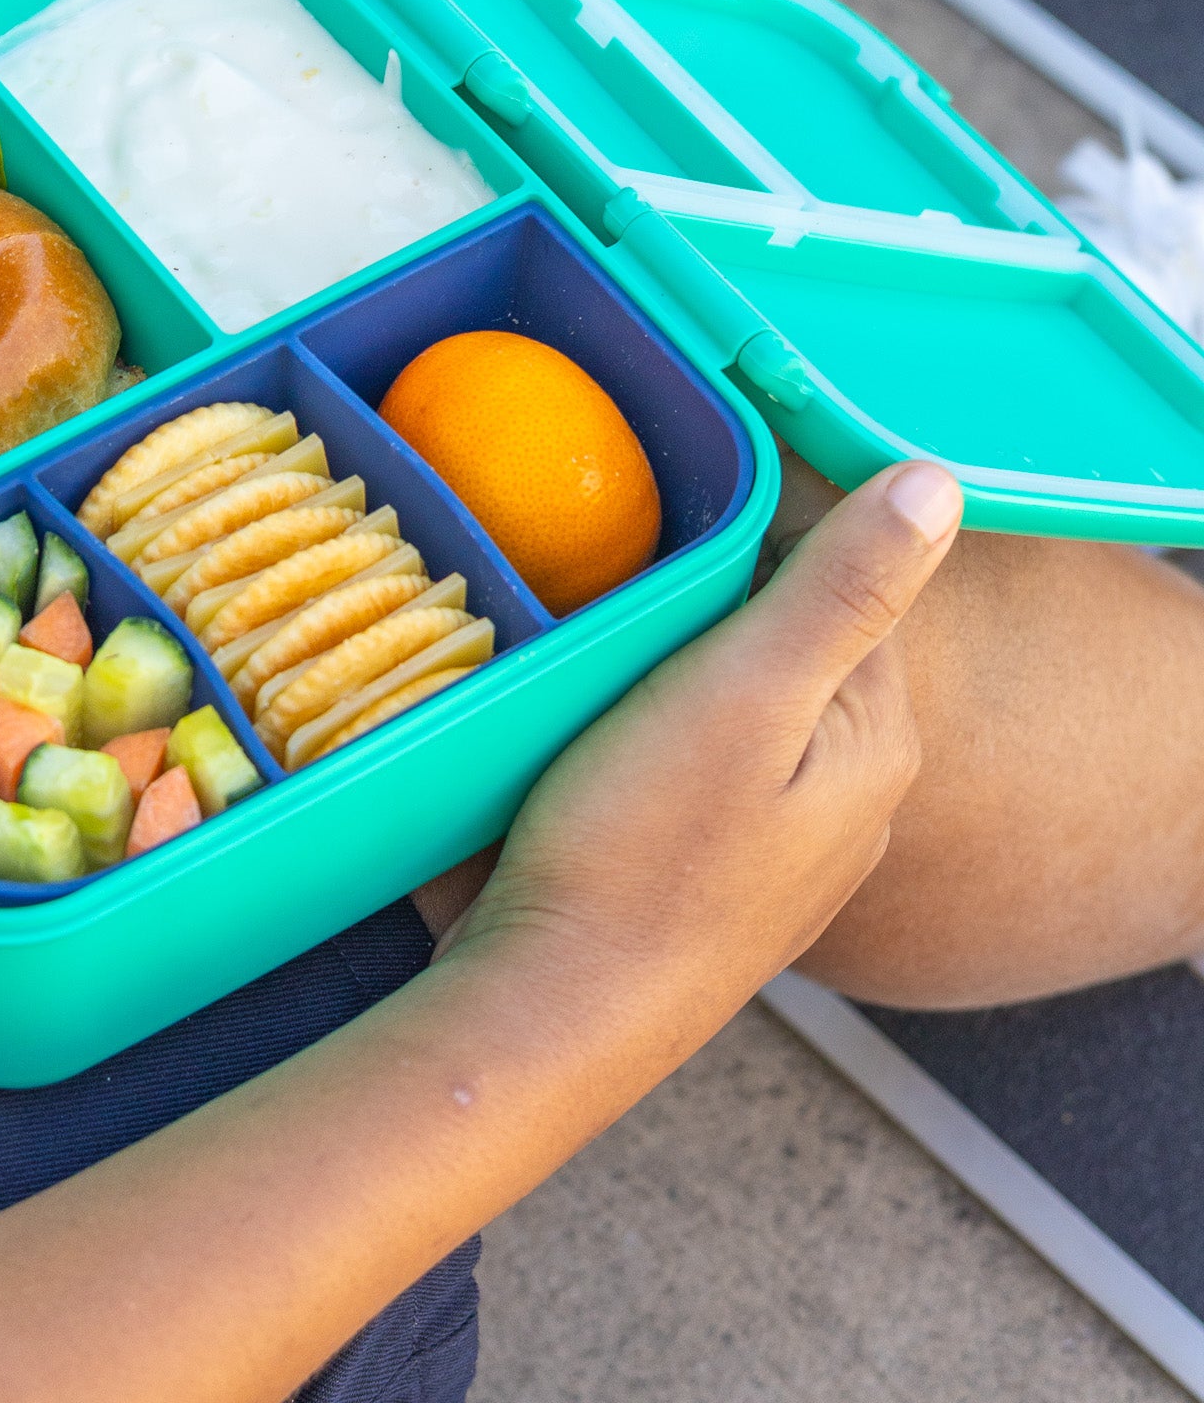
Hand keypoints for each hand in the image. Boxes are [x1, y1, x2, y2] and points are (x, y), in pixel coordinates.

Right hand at [429, 461, 961, 1065]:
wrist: (552, 1008)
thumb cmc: (641, 852)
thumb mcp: (745, 696)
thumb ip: (843, 587)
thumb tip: (937, 480)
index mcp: (873, 737)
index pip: (838, 577)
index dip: (750, 532)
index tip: (661, 521)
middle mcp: (846, 792)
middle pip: (781, 637)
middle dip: (704, 599)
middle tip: (610, 585)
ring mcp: (778, 840)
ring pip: (730, 697)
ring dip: (666, 659)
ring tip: (587, 650)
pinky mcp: (708, 866)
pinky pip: (689, 756)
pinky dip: (643, 723)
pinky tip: (585, 730)